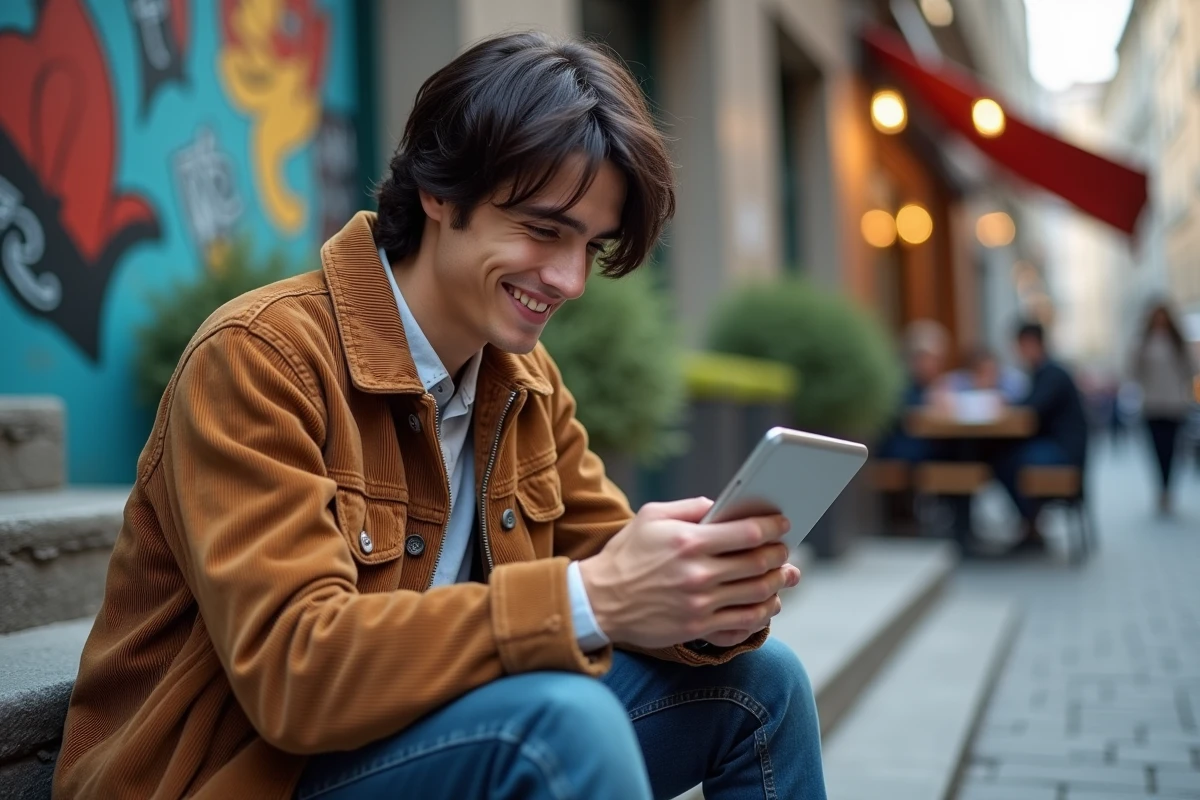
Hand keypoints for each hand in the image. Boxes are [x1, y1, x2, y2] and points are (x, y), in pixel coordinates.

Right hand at [578, 497, 800, 649]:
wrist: (598, 601)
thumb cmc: (626, 555)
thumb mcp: (650, 517)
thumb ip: (689, 508)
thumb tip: (722, 505)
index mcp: (688, 541)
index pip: (747, 533)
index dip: (773, 527)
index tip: (783, 524)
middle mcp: (697, 573)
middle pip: (758, 564)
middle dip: (781, 555)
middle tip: (786, 550)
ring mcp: (699, 604)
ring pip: (757, 594)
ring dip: (779, 583)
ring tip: (786, 576)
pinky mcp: (697, 628)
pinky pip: (743, 622)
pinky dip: (764, 613)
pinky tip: (769, 603)